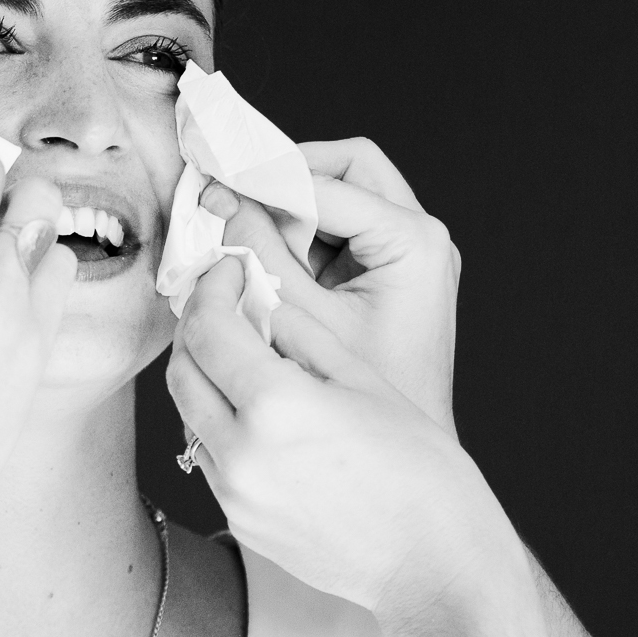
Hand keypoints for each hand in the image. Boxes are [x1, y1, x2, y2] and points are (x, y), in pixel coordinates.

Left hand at [166, 256, 520, 623]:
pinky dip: (220, 425)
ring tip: (242, 359)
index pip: (207, 329)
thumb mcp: (365, 381)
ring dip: (204, 378)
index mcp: (275, 406)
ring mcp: (235, 494)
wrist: (434, 563)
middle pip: (182, 371)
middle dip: (196, 329)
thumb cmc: (420, 468)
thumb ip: (301, 336)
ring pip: (189, 417)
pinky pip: (209, 459)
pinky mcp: (240, 522)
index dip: (211, 289)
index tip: (228, 271)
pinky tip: (259, 416)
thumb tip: (260, 300)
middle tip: (225, 307)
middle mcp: (241, 452)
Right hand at [205, 136, 458, 434]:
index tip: (214, 175)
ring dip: (290, 202)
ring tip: (239, 221)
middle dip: (286, 172)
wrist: (407, 471)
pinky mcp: (391, 272)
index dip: (265, 175)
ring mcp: (410, 253)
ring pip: (343, 193)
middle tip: (232, 187)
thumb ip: (260, 254)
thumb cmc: (360, 402)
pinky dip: (300, 232)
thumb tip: (218, 200)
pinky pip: (341, 229)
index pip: (328, 180)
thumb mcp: (299, 320)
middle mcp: (423, 238)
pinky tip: (261, 254)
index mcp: (414, 243)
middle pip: (348, 166)